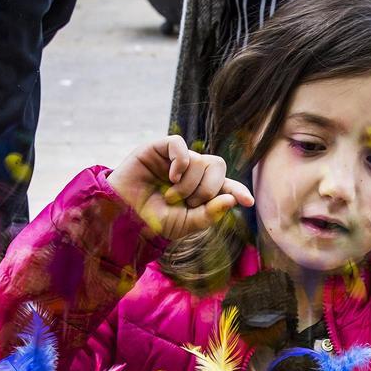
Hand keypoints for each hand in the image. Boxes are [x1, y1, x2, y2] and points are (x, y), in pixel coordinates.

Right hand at [108, 135, 253, 240]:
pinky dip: (180, 161)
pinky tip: (172, 176)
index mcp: (200, 190)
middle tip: (188, 203)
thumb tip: (231, 200)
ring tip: (170, 197)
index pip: (226, 185)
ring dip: (188, 183)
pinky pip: (180, 145)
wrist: (123, 215)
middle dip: (207, 190)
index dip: (237, 190)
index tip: (248, 201)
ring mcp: (177, 159)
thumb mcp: (184, 224)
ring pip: (200, 160)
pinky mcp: (160, 149)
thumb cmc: (152, 221)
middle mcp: (191, 172)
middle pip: (217, 168)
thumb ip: (208, 214)